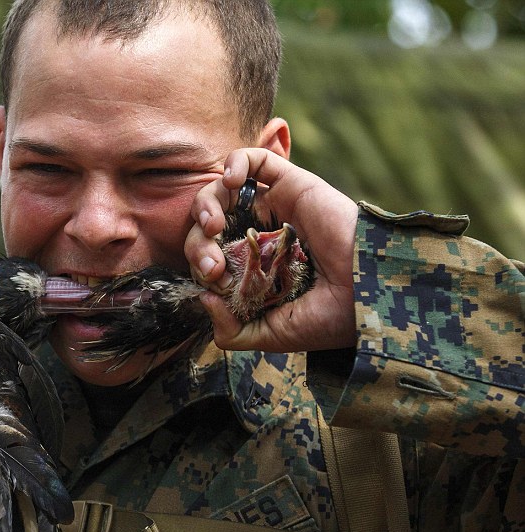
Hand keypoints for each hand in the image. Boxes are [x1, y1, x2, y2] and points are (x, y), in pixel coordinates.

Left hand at [184, 148, 358, 351]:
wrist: (370, 293)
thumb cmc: (329, 317)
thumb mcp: (272, 335)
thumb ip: (233, 331)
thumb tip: (203, 300)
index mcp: (255, 269)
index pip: (210, 257)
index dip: (200, 266)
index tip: (215, 283)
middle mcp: (261, 235)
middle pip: (209, 228)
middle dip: (198, 245)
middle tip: (212, 265)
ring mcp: (275, 208)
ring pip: (222, 193)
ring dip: (206, 206)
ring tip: (214, 226)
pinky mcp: (292, 184)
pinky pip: (256, 160)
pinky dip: (234, 162)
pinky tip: (229, 183)